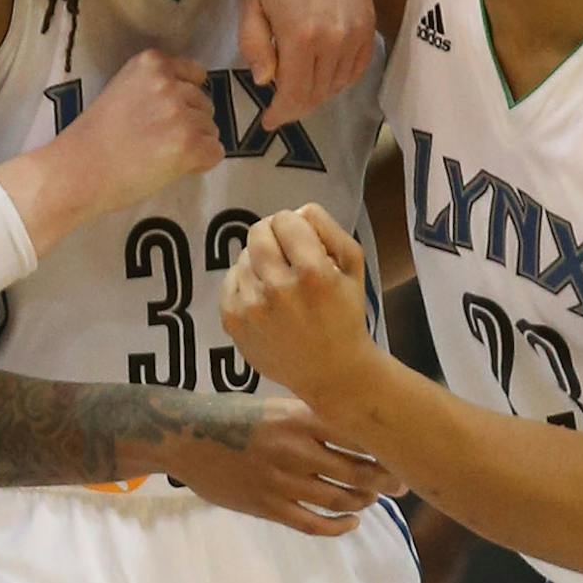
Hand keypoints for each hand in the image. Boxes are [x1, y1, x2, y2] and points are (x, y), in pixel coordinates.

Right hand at [50, 50, 223, 215]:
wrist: (76, 170)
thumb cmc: (93, 136)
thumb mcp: (122, 89)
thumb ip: (154, 87)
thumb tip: (189, 102)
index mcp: (151, 63)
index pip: (195, 74)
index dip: (185, 98)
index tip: (165, 115)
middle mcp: (169, 83)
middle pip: (205, 103)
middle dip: (190, 122)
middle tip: (158, 142)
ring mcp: (181, 113)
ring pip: (211, 129)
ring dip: (194, 144)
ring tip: (160, 156)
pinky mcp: (189, 144)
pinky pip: (215, 152)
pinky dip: (200, 164)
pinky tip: (173, 168)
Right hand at [165, 396, 402, 536]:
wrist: (185, 435)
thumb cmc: (232, 414)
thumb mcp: (275, 404)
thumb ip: (311, 415)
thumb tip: (354, 423)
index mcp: (300, 418)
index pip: (359, 436)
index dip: (386, 450)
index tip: (402, 454)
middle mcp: (297, 450)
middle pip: (358, 472)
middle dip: (385, 481)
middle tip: (399, 484)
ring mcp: (282, 481)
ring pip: (340, 500)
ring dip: (363, 502)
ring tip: (371, 498)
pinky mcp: (269, 506)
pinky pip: (314, 524)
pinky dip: (339, 527)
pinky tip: (350, 522)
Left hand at [220, 204, 382, 403]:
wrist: (331, 372)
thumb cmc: (345, 315)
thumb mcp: (353, 266)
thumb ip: (328, 229)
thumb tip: (297, 210)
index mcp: (313, 272)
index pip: (285, 219)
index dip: (295, 225)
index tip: (302, 241)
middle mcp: (278, 288)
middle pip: (258, 232)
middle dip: (273, 236)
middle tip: (286, 254)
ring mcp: (250, 307)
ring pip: (243, 256)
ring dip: (260, 261)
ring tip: (278, 282)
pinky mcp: (232, 321)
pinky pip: (229, 280)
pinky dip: (244, 282)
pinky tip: (263, 297)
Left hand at [241, 0, 375, 130]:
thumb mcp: (249, 1)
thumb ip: (255, 45)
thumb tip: (266, 81)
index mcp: (302, 38)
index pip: (295, 95)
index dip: (281, 114)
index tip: (268, 121)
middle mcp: (336, 40)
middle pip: (319, 93)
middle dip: (297, 105)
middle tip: (280, 106)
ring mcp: (357, 31)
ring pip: (340, 82)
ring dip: (319, 93)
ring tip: (299, 89)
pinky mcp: (369, 20)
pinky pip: (359, 64)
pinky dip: (342, 77)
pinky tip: (325, 73)